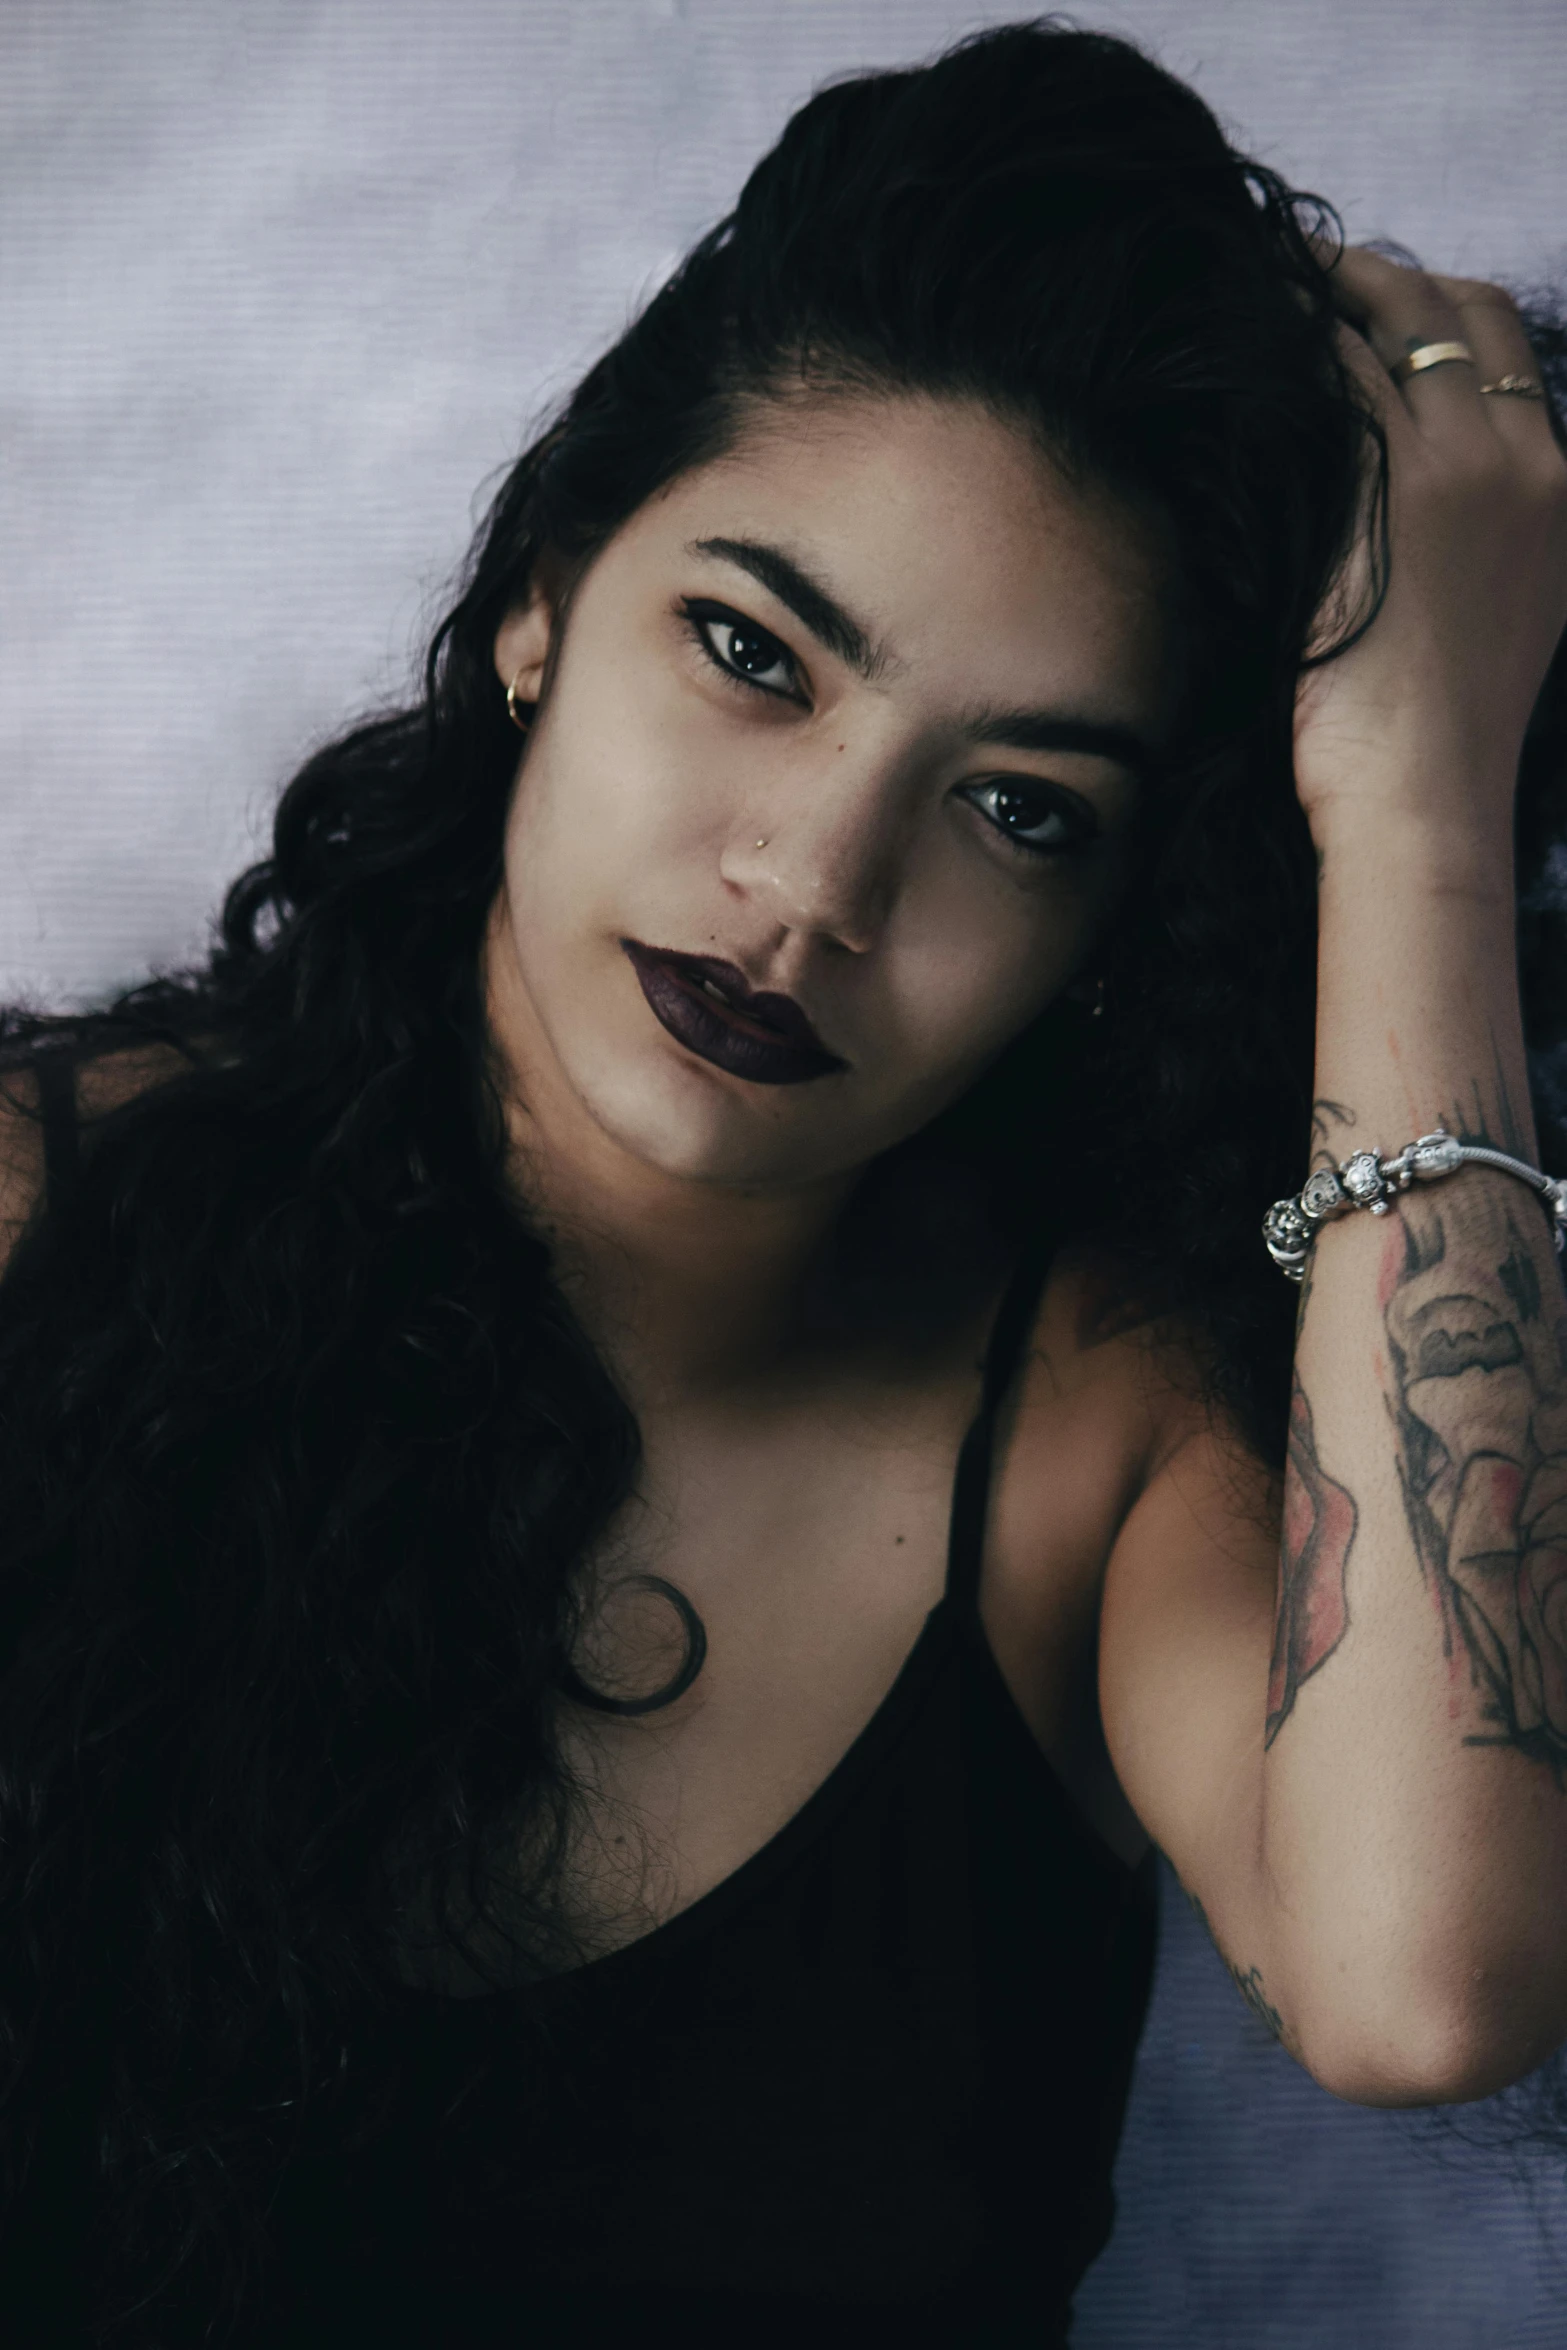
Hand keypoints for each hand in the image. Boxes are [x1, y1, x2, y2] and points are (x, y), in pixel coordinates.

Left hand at [1292, 246, 1566, 858]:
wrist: (1427, 792)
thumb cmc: (1442, 737)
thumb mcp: (1504, 621)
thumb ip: (1488, 546)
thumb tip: (1420, 517)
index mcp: (1562, 489)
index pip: (1507, 346)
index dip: (1436, 307)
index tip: (1374, 304)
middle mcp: (1525, 457)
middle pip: (1459, 308)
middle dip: (1382, 273)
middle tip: (1301, 269)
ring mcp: (1460, 463)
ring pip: (1395, 318)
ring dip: (1324, 287)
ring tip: (1257, 282)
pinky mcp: (1386, 486)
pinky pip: (1333, 369)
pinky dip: (1289, 337)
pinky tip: (1239, 331)